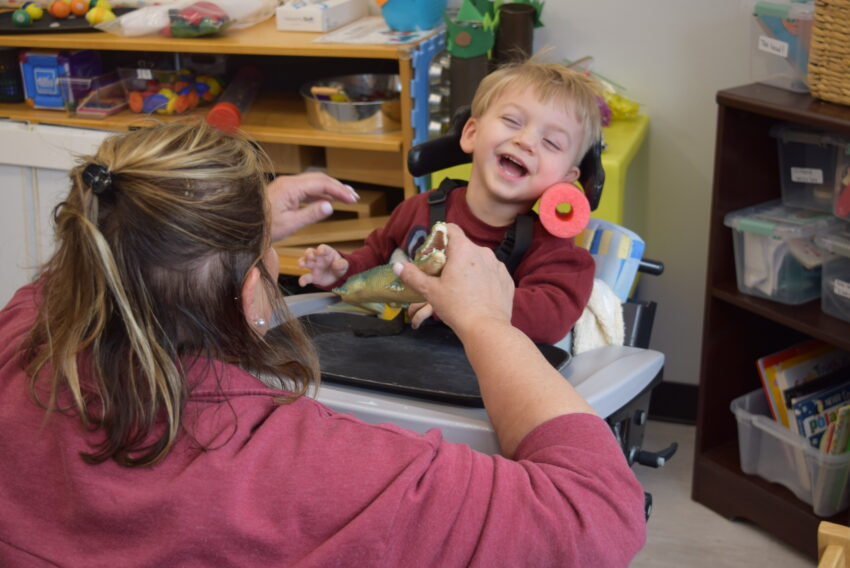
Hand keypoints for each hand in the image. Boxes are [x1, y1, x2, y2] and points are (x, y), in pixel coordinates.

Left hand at [266, 172, 358, 241]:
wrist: (243, 226)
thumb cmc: (264, 227)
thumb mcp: (290, 225)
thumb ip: (311, 214)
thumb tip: (331, 206)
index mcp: (291, 188)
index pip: (322, 184)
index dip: (339, 191)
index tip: (353, 199)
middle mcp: (289, 182)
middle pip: (320, 179)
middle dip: (338, 187)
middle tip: (354, 197)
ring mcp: (286, 185)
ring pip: (314, 182)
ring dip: (330, 189)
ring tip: (346, 197)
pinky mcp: (284, 191)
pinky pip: (306, 188)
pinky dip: (320, 193)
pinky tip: (328, 201)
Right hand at [298, 244, 348, 287]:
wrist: (338, 277)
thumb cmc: (340, 266)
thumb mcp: (344, 265)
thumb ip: (342, 264)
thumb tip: (336, 264)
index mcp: (327, 253)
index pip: (322, 248)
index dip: (321, 249)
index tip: (320, 251)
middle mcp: (318, 258)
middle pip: (310, 252)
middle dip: (308, 253)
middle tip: (310, 257)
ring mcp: (314, 267)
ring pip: (305, 262)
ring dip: (302, 262)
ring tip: (301, 265)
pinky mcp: (312, 276)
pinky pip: (306, 278)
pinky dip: (302, 280)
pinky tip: (302, 283)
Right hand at [393, 224, 513, 336]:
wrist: (487, 328)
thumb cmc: (457, 307)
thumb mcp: (430, 291)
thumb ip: (413, 275)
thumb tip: (397, 266)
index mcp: (464, 250)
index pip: (451, 229)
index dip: (440, 236)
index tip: (434, 250)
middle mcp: (483, 252)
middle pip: (464, 246)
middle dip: (453, 256)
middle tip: (443, 275)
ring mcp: (498, 265)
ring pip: (479, 260)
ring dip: (469, 268)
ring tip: (461, 287)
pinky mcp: (506, 279)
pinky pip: (491, 272)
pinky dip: (483, 279)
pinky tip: (477, 294)